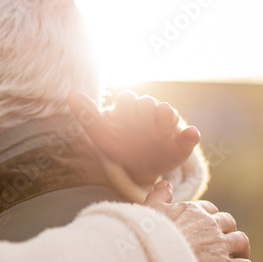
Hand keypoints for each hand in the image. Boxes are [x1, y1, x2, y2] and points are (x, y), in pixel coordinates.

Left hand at [68, 90, 200, 184]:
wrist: (135, 166)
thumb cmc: (116, 142)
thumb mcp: (99, 131)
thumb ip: (87, 113)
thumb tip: (71, 95)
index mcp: (130, 109)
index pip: (127, 99)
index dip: (125, 104)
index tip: (123, 108)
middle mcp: (149, 114)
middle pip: (149, 104)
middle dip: (147, 106)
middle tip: (145, 110)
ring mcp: (166, 128)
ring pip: (169, 116)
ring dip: (168, 114)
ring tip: (166, 115)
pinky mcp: (180, 144)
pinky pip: (188, 137)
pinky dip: (191, 135)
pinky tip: (191, 134)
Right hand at [143, 181, 262, 261]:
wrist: (154, 258)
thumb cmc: (149, 235)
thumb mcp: (149, 211)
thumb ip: (158, 197)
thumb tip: (164, 183)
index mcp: (193, 211)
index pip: (208, 209)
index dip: (210, 217)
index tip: (207, 225)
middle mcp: (210, 225)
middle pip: (228, 223)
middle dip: (228, 230)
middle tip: (224, 241)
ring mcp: (219, 245)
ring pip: (241, 241)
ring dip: (242, 249)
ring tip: (240, 256)